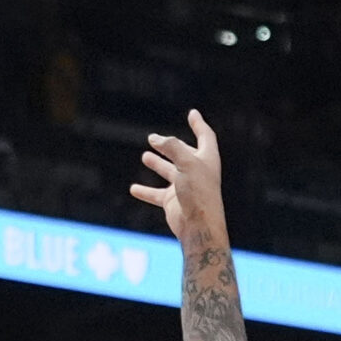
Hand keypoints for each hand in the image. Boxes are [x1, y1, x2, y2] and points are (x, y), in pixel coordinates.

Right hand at [130, 109, 226, 239]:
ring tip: (145, 156)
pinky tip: (133, 189)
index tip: (192, 114)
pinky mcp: (173, 201)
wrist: (199, 226)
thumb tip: (156, 139)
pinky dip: (145, 191)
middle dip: (169, 145)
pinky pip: (156, 194)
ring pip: (169, 171)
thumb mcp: (186, 162)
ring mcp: (184, 187)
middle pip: (183, 153)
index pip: (205, 136)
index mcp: (207, 160)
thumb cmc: (199, 193)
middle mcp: (197, 172)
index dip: (199, 124)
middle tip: (153, 139)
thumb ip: (172, 146)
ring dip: (157, 164)